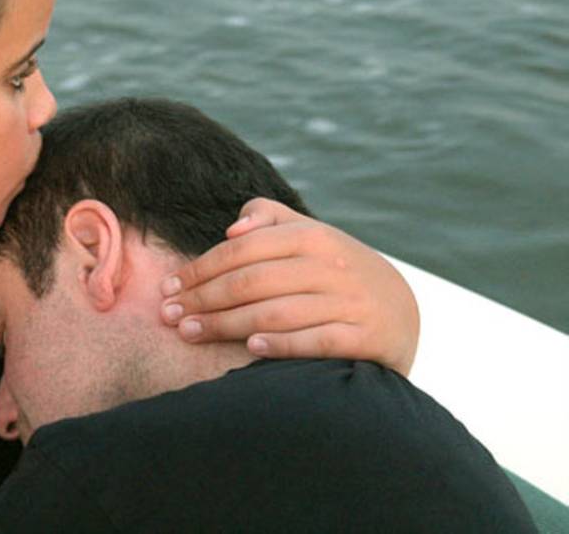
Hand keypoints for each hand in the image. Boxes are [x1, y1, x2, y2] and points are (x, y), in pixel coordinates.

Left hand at [159, 198, 418, 374]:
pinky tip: (250, 349)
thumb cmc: (334, 271)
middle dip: (203, 299)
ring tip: (190, 334)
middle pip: (251, 282)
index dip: (200, 269)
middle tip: (169, 316)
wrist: (400, 310)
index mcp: (311, 236)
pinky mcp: (366, 337)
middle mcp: (330, 266)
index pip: (241, 251)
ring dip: (226, 325)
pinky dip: (283, 344)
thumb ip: (269, 219)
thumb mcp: (308, 236)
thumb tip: (233, 228)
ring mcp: (350, 302)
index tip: (169, 288)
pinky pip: (317, 341)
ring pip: (276, 312)